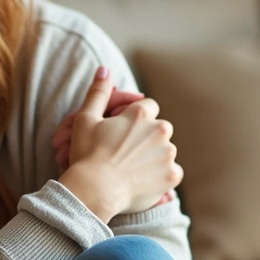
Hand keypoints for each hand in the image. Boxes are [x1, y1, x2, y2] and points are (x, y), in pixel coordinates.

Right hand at [52, 88, 172, 208]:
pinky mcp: (171, 175)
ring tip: (134, 168)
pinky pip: (173, 172)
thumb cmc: (87, 154)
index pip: (148, 106)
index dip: (137, 118)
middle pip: (160, 129)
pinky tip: (145, 180)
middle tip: (129, 152)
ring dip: (155, 156)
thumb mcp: (86, 119)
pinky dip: (162, 176)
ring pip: (166, 151)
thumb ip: (98, 93)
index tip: (126, 131)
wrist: (95, 190)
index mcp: (140, 114)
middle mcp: (159, 130)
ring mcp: (167, 154)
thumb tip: (104, 69)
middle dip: (148, 137)